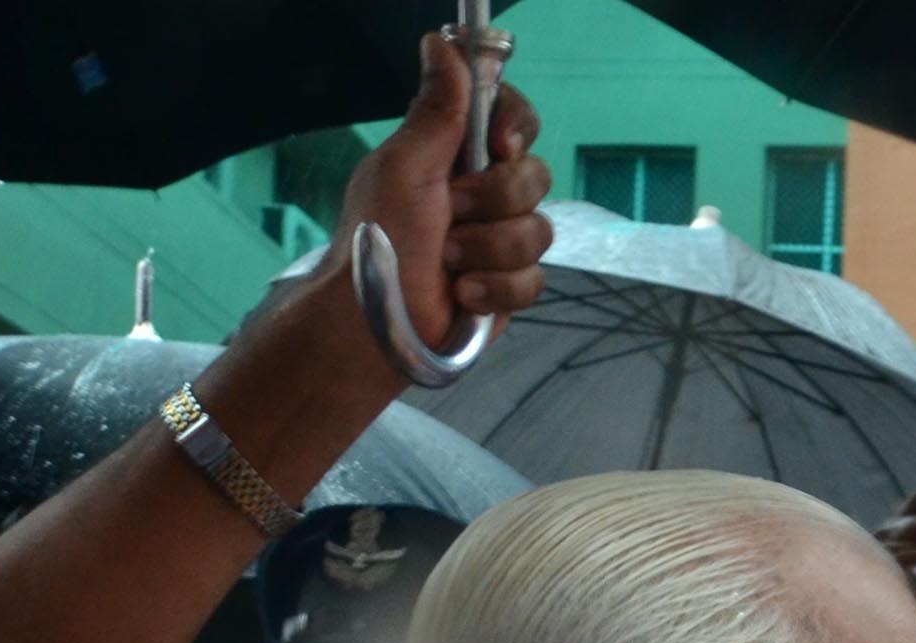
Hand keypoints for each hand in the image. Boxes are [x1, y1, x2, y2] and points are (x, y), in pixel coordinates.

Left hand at [342, 33, 552, 354]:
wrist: (377, 325)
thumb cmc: (377, 240)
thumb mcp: (405, 167)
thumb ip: (436, 110)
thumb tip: (440, 42)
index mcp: (451, 154)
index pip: (509, 117)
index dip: (515, 126)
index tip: (500, 144)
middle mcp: (479, 193)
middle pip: (534, 176)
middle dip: (494, 202)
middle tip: (449, 217)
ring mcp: (496, 241)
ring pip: (538, 232)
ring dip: (490, 251)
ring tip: (448, 264)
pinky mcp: (507, 286)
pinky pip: (534, 280)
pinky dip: (496, 290)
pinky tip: (463, 296)